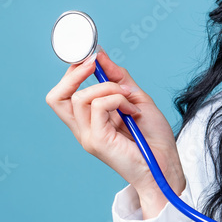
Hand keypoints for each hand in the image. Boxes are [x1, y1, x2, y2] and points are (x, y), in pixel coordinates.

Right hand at [45, 47, 185, 218]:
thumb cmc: (153, 138)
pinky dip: (117, 99)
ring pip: (81, 97)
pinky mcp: (98, 141)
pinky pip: (98, 106)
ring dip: (110, 88)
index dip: (73, 73)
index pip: (64, 95)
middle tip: (94, 64)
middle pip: (56, 97)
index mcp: (89, 121)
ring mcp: (89, 136)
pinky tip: (132, 110)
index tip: (92, 58)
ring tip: (130, 98)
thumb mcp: (136, 98)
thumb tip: (101, 55)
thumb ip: (118, 78)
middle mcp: (84, 130)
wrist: (166, 166)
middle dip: (73, 74)